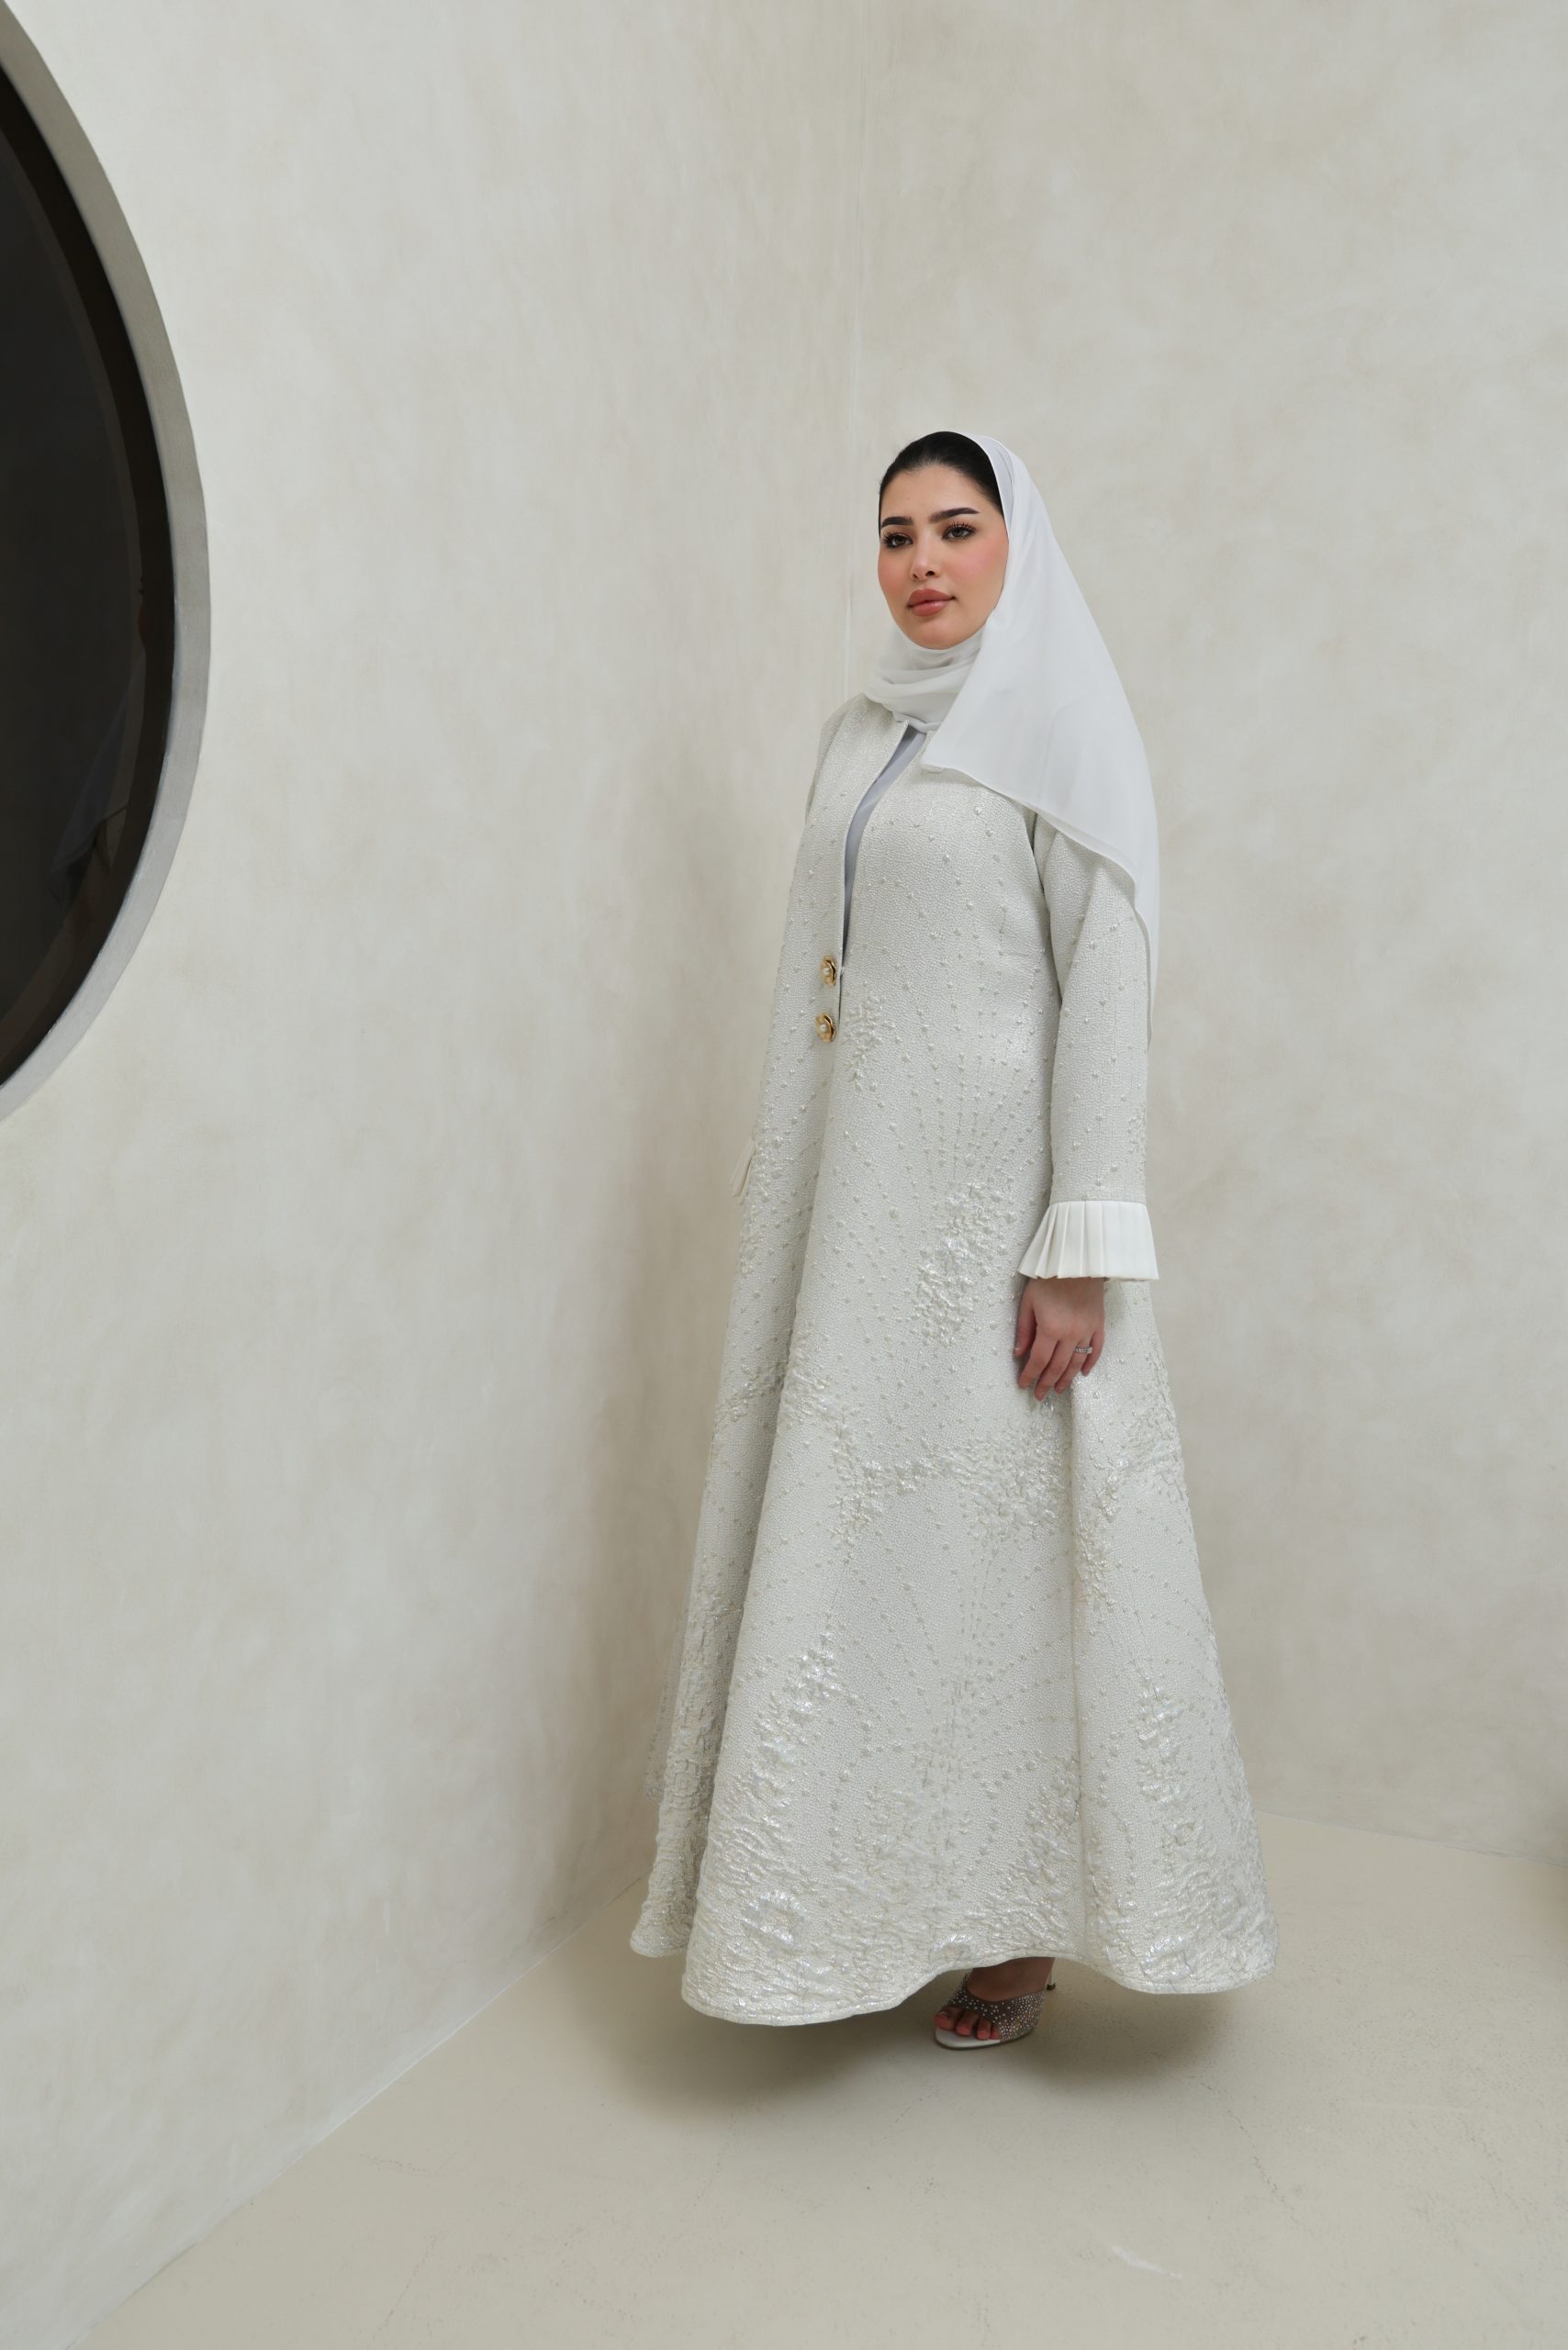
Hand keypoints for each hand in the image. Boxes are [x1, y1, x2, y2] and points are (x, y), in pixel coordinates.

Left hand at [1014, 1275, 1103, 1397]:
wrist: (1077, 1260)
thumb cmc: (1049, 1278)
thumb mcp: (1028, 1301)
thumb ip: (1024, 1329)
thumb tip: (1019, 1353)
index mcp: (1051, 1328)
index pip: (1038, 1360)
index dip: (1030, 1375)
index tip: (1023, 1385)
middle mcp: (1071, 1334)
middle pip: (1058, 1366)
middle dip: (1047, 1383)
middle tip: (1040, 1395)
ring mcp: (1088, 1330)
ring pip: (1077, 1362)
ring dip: (1067, 1379)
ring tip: (1059, 1390)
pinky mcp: (1099, 1324)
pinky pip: (1096, 1349)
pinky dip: (1090, 1363)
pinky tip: (1084, 1374)